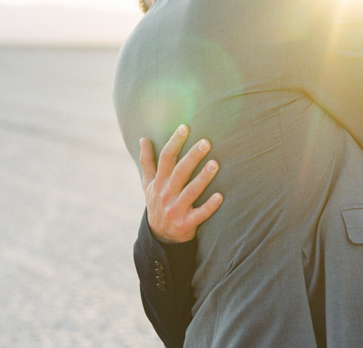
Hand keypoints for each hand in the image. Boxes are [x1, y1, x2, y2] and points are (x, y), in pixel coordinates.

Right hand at [140, 124, 222, 243]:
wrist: (159, 236)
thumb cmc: (157, 202)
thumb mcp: (148, 183)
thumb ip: (147, 161)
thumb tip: (142, 138)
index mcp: (159, 182)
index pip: (166, 158)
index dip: (174, 142)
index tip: (185, 127)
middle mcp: (166, 193)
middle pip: (180, 172)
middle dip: (193, 157)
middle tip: (206, 142)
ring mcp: (176, 209)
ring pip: (191, 191)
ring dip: (203, 178)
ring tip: (215, 164)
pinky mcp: (186, 223)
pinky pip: (199, 214)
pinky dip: (209, 206)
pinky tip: (220, 196)